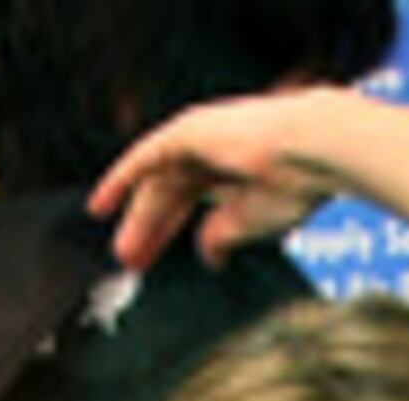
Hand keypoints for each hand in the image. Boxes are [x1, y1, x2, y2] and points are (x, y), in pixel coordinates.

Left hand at [93, 93, 345, 268]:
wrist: (307, 152)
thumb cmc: (295, 185)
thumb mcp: (252, 222)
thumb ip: (224, 235)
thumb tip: (208, 255)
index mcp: (234, 170)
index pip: (191, 204)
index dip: (168, 233)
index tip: (151, 259)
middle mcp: (214, 150)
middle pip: (169, 196)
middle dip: (150, 231)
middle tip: (131, 262)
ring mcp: (199, 138)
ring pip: (156, 184)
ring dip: (137, 220)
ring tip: (121, 254)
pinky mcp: (186, 130)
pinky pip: (144, 158)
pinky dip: (120, 180)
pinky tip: (101, 205)